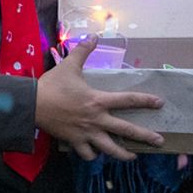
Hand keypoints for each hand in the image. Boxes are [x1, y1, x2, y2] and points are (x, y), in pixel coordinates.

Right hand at [35, 35, 164, 161]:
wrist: (32, 104)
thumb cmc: (52, 85)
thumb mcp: (69, 65)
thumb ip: (83, 51)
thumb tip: (93, 36)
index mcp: (98, 100)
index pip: (128, 100)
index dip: (145, 101)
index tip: (159, 103)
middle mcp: (97, 119)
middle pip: (126, 130)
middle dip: (145, 137)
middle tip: (160, 142)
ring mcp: (86, 133)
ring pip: (109, 148)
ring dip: (123, 154)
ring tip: (132, 157)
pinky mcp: (74, 141)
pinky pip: (87, 154)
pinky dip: (93, 155)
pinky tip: (96, 154)